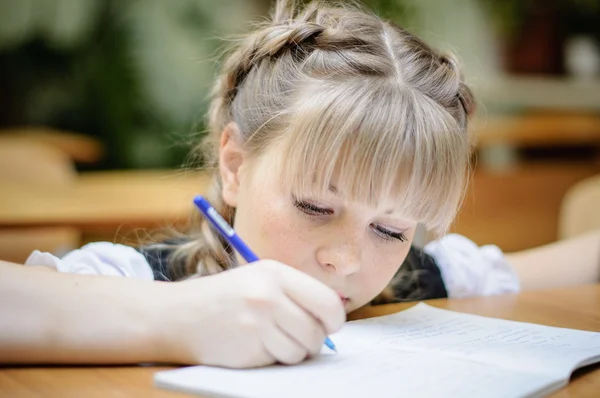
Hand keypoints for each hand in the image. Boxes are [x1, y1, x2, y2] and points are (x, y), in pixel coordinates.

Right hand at [157, 260, 344, 367]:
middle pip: (317, 331)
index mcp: (275, 273)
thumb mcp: (259, 279)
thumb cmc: (225, 297)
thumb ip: (295, 293)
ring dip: (292, 351)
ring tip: (270, 338)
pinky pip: (279, 361)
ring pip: (301, 351)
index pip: (328, 302)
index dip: (334, 319)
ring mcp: (257, 323)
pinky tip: (253, 345)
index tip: (328, 326)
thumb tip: (333, 320)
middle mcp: (268, 295)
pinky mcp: (248, 349)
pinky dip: (272, 358)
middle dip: (313, 340)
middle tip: (297, 336)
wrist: (179, 315)